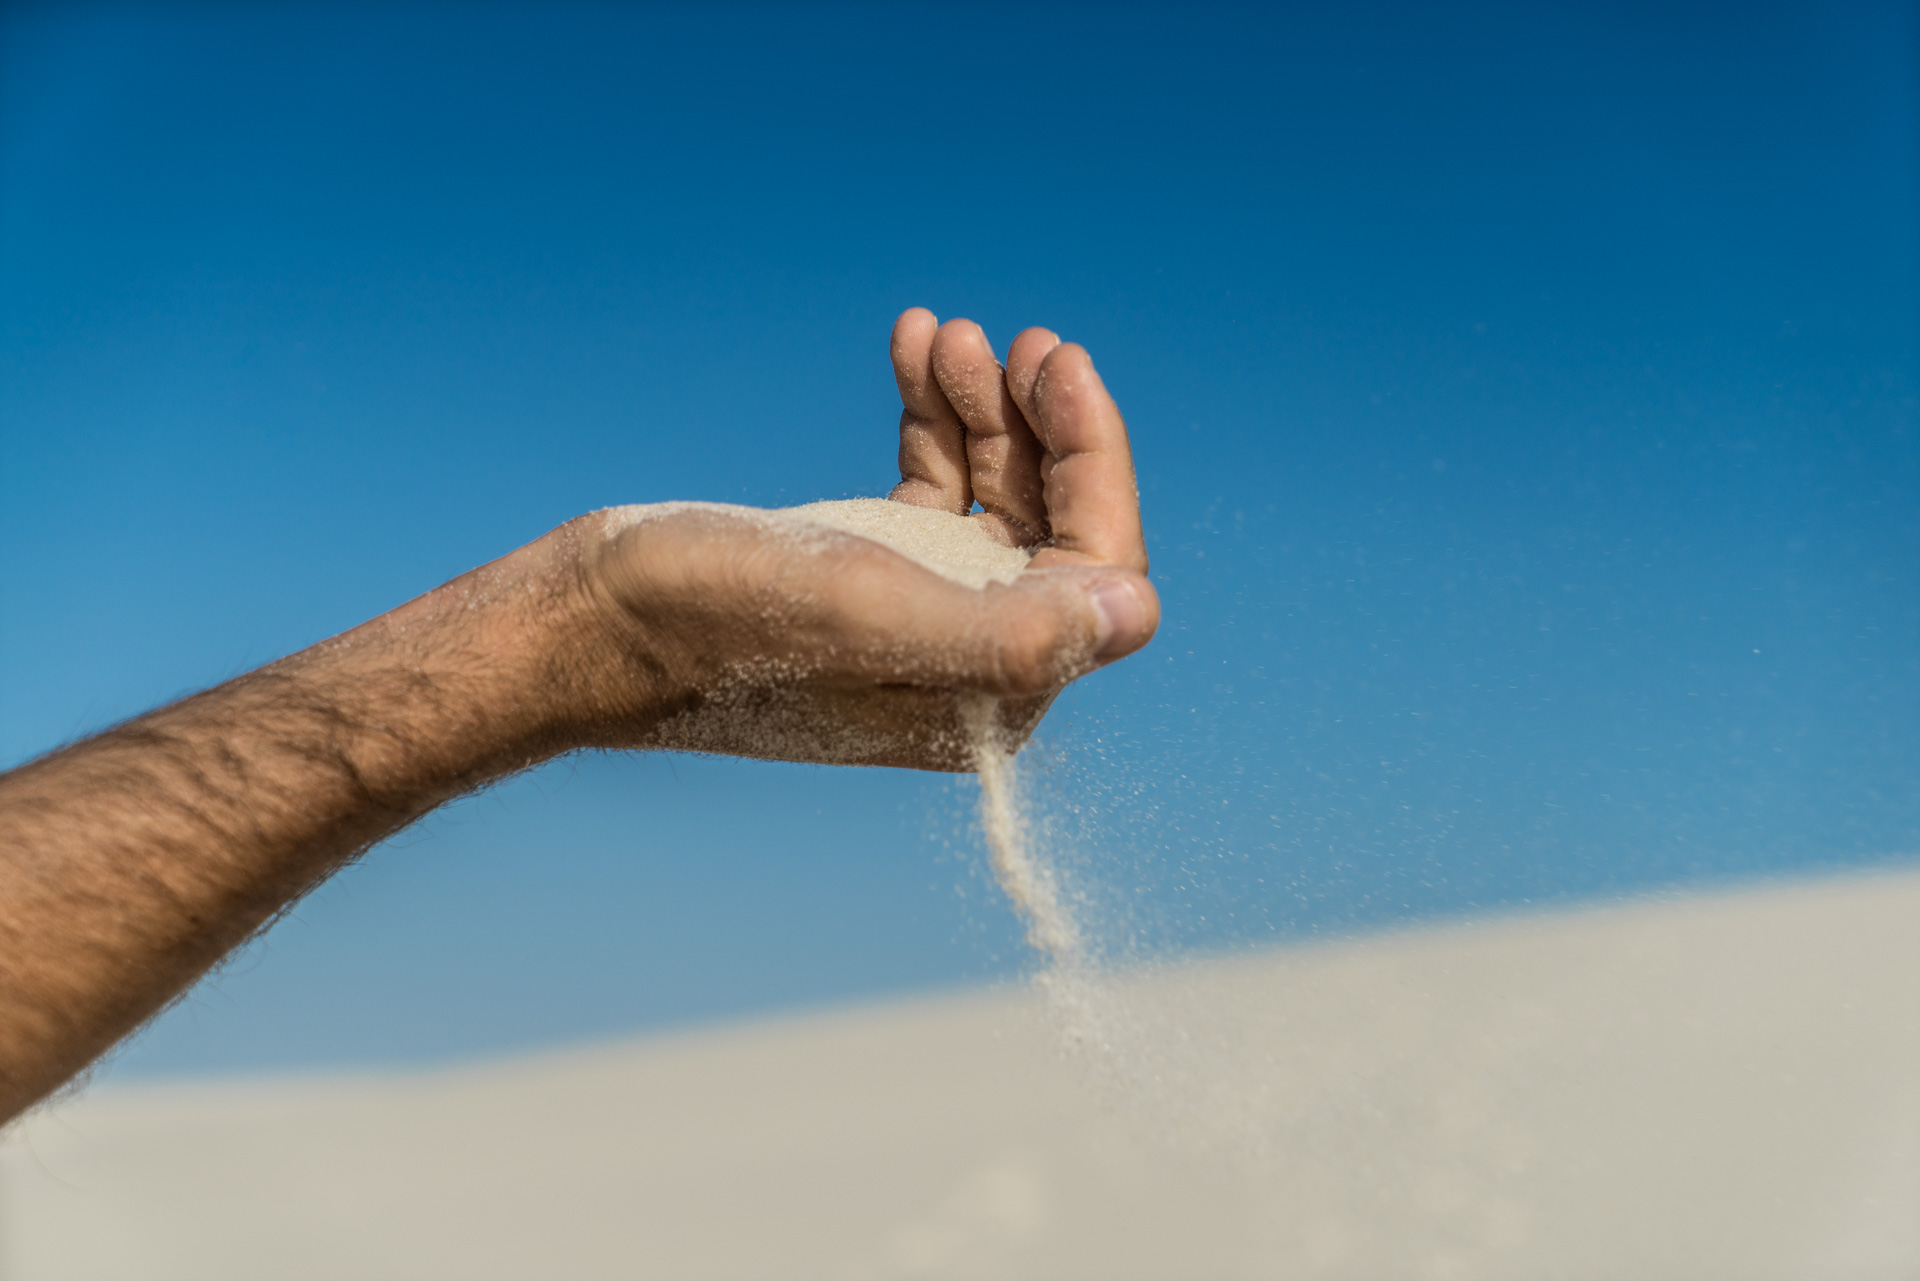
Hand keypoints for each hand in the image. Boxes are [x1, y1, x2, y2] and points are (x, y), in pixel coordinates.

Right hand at [567, 309, 1159, 769]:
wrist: (589, 619)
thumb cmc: (715, 622)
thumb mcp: (872, 615)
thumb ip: (1013, 633)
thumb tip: (1137, 612)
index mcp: (991, 695)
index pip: (1097, 574)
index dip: (1095, 462)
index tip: (1057, 365)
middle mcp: (969, 662)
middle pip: (1054, 523)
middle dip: (1042, 423)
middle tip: (1011, 339)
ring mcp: (923, 613)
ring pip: (996, 493)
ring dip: (984, 405)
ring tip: (944, 334)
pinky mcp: (874, 571)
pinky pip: (937, 484)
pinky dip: (933, 415)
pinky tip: (910, 346)